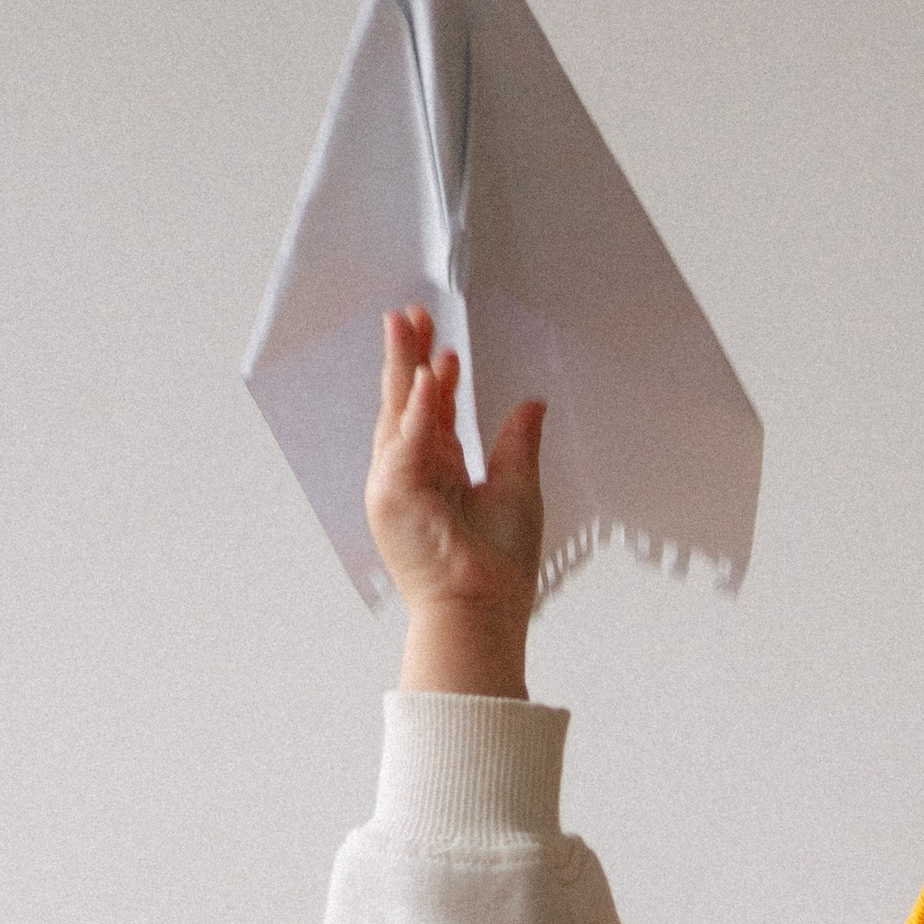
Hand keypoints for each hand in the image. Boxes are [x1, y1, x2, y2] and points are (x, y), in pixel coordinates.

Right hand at [366, 308, 544, 695]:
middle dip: (408, 357)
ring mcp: (395, 486)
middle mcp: (412, 477)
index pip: (433, 415)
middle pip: (406, 404)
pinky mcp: (390, 498)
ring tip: (406, 325)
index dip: (438, 379)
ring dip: (402, 367)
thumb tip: (532, 404)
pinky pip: (404, 443)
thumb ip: (517, 443)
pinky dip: (416, 410)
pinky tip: (426, 376)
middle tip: (410, 313)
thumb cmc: (498, 568)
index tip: (448, 348)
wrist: (482, 610)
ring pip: (397, 413)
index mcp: (438, 476)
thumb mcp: (517, 488)